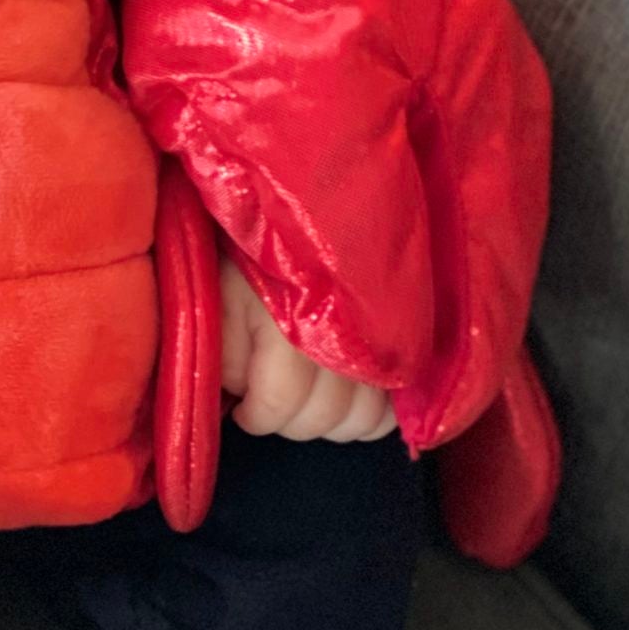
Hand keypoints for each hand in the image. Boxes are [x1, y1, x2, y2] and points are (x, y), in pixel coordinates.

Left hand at [218, 250, 396, 442]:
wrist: (309, 207)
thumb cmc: (255, 257)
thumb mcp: (221, 301)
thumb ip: (226, 360)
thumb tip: (239, 402)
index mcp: (292, 327)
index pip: (279, 405)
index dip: (255, 418)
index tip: (243, 412)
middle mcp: (344, 340)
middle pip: (324, 417)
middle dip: (289, 421)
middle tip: (271, 404)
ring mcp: (382, 342)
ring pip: (363, 420)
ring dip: (329, 423)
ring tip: (305, 402)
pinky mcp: (406, 341)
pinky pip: (394, 409)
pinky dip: (368, 418)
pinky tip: (342, 402)